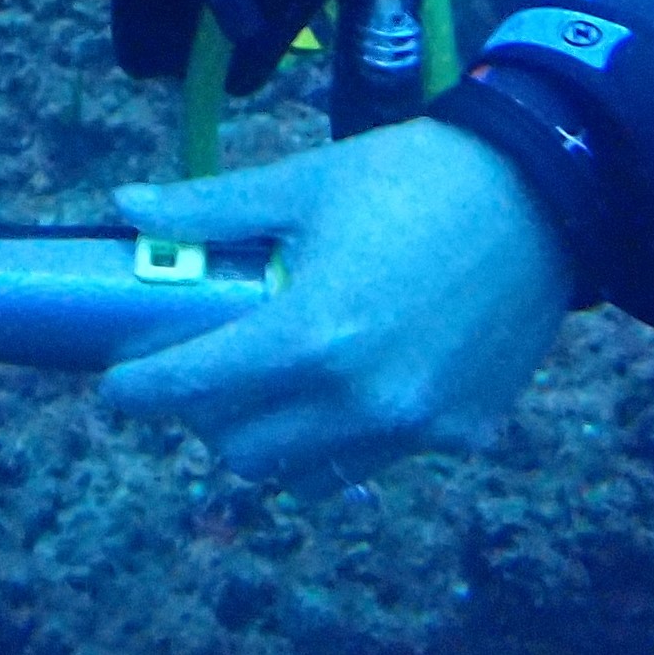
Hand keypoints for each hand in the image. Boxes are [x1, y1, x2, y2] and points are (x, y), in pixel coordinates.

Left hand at [98, 119, 574, 485]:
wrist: (537, 196)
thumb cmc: (408, 179)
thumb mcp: (299, 184)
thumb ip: (210, 210)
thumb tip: (129, 208)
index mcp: (313, 333)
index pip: (198, 386)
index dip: (141, 390)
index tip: (116, 385)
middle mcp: (362, 399)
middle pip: (244, 452)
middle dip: (205, 418)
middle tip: (199, 373)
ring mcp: (417, 427)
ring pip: (308, 475)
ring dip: (271, 440)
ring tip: (266, 384)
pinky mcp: (461, 435)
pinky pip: (375, 460)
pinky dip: (341, 436)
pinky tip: (343, 382)